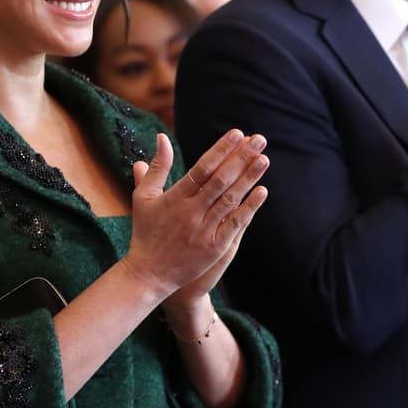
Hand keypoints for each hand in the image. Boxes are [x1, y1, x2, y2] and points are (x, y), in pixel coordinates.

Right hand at [123, 130, 269, 300]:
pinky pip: (234, 224)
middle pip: (220, 180)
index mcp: (175, 197)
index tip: (238, 133)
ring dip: (248, 178)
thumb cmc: (146, 232)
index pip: (203, 168)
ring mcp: (203, 230)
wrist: (148, 274)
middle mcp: (190, 212)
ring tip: (264, 159)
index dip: (221, 150)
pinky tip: (262, 191)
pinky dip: (249, 208)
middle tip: (259, 139)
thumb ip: (157, 167)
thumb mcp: (144, 197)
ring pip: (230, 199)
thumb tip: (162, 137)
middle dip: (241, 157)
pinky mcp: (214, 248)